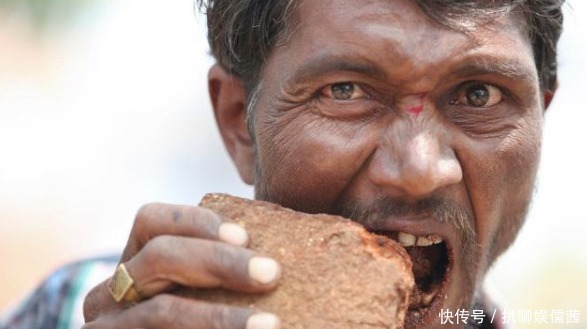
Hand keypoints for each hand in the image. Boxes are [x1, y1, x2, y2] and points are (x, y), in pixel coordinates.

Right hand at [82, 203, 280, 328]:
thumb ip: (221, 277)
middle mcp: (111, 291)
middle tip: (271, 273)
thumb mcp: (200, 294)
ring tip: (269, 323)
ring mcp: (107, 327)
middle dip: (220, 260)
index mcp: (134, 264)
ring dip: (220, 317)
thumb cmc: (198, 323)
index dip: (197, 221)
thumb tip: (276, 264)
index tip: (245, 236)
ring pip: (162, 310)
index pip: (152, 220)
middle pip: (159, 256)